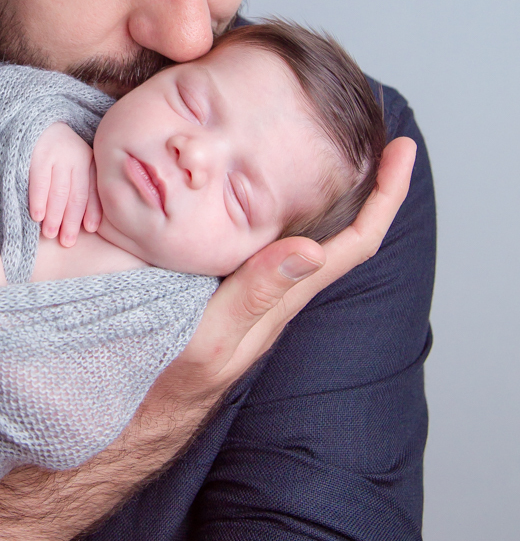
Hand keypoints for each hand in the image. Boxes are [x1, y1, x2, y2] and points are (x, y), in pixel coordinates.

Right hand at [28, 122, 101, 246]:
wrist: (31, 120)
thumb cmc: (54, 150)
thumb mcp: (73, 160)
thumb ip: (80, 183)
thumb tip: (88, 223)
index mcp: (87, 159)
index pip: (92, 188)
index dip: (93, 210)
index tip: (91, 229)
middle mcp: (75, 155)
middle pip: (76, 194)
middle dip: (72, 221)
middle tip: (67, 242)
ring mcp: (56, 153)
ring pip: (58, 191)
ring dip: (55, 216)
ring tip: (51, 234)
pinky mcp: (37, 153)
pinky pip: (39, 182)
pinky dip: (38, 201)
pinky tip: (37, 216)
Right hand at [146, 137, 417, 411]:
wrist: (138, 407)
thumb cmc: (170, 378)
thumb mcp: (211, 336)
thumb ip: (255, 295)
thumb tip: (312, 250)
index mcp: (285, 294)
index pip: (355, 242)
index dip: (385, 196)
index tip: (402, 149)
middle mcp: (281, 286)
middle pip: (345, 231)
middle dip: (369, 183)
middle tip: (378, 134)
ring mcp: (259, 287)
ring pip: (312, 233)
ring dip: (333, 192)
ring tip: (338, 147)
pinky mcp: (233, 284)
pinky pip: (275, 239)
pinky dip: (286, 205)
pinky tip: (270, 186)